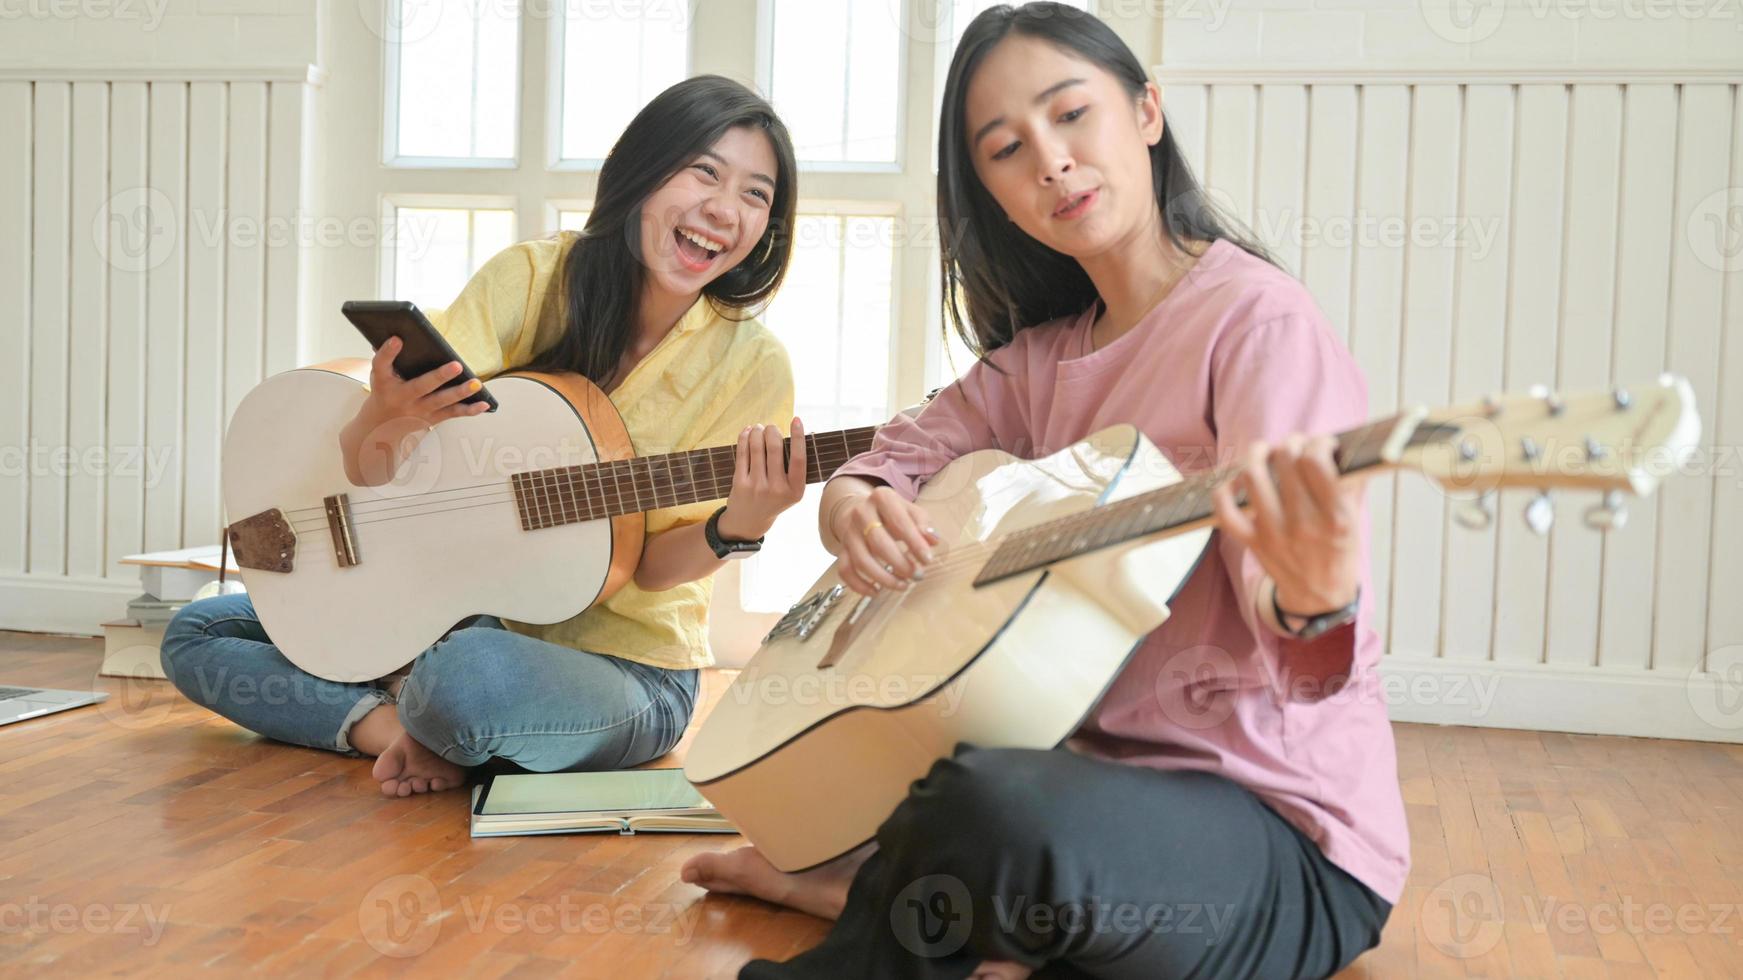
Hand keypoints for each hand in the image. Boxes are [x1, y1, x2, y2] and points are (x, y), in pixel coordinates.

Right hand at [360, 336, 491, 427]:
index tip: (397, 339)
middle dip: (440, 376)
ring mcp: (418, 410)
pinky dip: (470, 410)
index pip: (381, 364)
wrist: (381, 427)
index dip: (388, 352)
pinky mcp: (432, 419)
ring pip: (441, 401)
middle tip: (457, 366)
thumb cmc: (385, 392)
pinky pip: (453, 413)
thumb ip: (388, 357)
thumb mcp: (380, 375)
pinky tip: (485, 403)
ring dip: (460, 392)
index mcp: (384, 382)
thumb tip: (401, 334)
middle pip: (421, 386)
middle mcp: (401, 397)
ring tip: (476, 383)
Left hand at [716, 419, 807, 542]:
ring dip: (758, 432)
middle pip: (775, 448)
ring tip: (759, 428)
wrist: (750, 520)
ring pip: (757, 447)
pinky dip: (745, 438)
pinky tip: (748, 431)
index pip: (799, 458)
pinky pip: (742, 453)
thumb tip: (804, 434)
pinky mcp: (740, 483)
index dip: (798, 437)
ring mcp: (757, 487)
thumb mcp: (791, 490)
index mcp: (795, 491)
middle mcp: (777, 489)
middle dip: (772, 430)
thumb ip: (796, 467)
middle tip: (771, 427)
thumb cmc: (775, 498)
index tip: (796, 419)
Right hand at [829, 486, 942, 596]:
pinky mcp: (842, 549)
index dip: (915, 543)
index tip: (927, 560)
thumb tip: (933, 541)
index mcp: (881, 498)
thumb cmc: (891, 513)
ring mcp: (849, 533)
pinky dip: (859, 585)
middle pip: (879, 543)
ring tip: (903, 586)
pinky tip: (876, 592)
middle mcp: (861, 514)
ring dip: (883, 578)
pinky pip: (845, 570)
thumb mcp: (909, 510)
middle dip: (900, 563)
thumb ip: (923, 523)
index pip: (899, 522)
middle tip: (917, 575)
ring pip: (861, 560)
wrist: (858, 508)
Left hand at [1210, 434, 1364, 616]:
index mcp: (1335, 518)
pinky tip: (1238, 481)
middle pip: (1285, 460)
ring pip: (1253, 476)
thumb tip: (1346, 447)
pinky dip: (1225, 490)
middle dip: (1290, 442)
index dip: (1318, 443)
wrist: (1318, 597)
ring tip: (1265, 451)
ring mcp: (1274, 534)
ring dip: (1257, 454)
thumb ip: (1352, 483)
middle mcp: (1304, 524)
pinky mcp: (1253, 542)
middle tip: (1295, 444)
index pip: (1316, 462)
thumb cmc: (1338, 551)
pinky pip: (1225, 510)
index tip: (1322, 444)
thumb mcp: (1355, 520)